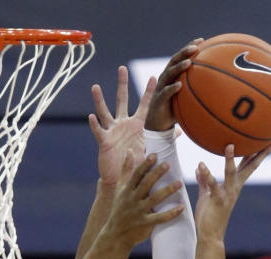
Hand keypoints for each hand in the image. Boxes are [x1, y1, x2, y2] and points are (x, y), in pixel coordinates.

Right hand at [89, 67, 154, 186]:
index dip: (148, 92)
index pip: (144, 105)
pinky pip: (99, 131)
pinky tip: (91, 117)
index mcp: (136, 125)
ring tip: (96, 87)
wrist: (121, 177)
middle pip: (122, 100)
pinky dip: (94, 125)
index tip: (154, 76)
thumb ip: (163, 138)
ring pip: (105, 112)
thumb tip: (179, 130)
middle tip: (122, 68)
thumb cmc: (136, 162)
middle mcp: (123, 124)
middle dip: (122, 84)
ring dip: (100, 100)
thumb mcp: (150, 147)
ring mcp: (112, 131)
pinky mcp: (104, 141)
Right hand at [100, 152, 184, 247]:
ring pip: (154, 199)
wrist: (116, 235)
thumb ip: (125, 170)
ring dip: (167, 191)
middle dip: (156, 174)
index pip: (136, 175)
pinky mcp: (145, 224)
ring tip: (180, 183)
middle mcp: (132, 200)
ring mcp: (139, 212)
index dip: (145, 165)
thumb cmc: (120, 209)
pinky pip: (160, 218)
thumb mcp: (119, 189)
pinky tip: (181, 207)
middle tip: (168, 164)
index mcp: (127, 190)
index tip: (154, 155)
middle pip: (145, 184)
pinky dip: (171, 213)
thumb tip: (129, 151)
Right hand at [145, 40, 202, 131]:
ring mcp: (161, 88)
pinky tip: (179, 85)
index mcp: (172, 75)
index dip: (189, 47)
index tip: (201, 40)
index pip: (180, 57)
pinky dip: (172, 88)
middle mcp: (165, 78)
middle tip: (195, 47)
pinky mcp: (158, 100)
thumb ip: (198, 90)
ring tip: (188, 63)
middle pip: (174, 61)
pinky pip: (165, 93)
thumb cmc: (175, 110)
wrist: (158, 125)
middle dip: (184, 52)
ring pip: (169, 74)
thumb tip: (219, 87)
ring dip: (179, 67)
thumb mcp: (187, 98)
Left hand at [193, 143, 270, 239]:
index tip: (268, 141)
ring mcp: (227, 194)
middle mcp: (235, 188)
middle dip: (259, 153)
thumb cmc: (210, 216)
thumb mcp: (207, 195)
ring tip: (230, 145)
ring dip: (230, 160)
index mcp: (234, 186)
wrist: (210, 235)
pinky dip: (207, 175)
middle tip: (268, 140)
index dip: (258, 153)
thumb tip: (199, 168)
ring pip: (231, 174)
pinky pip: (213, 185)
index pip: (248, 166)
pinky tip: (201, 165)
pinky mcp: (217, 200)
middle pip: (249, 167)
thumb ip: (205, 181)